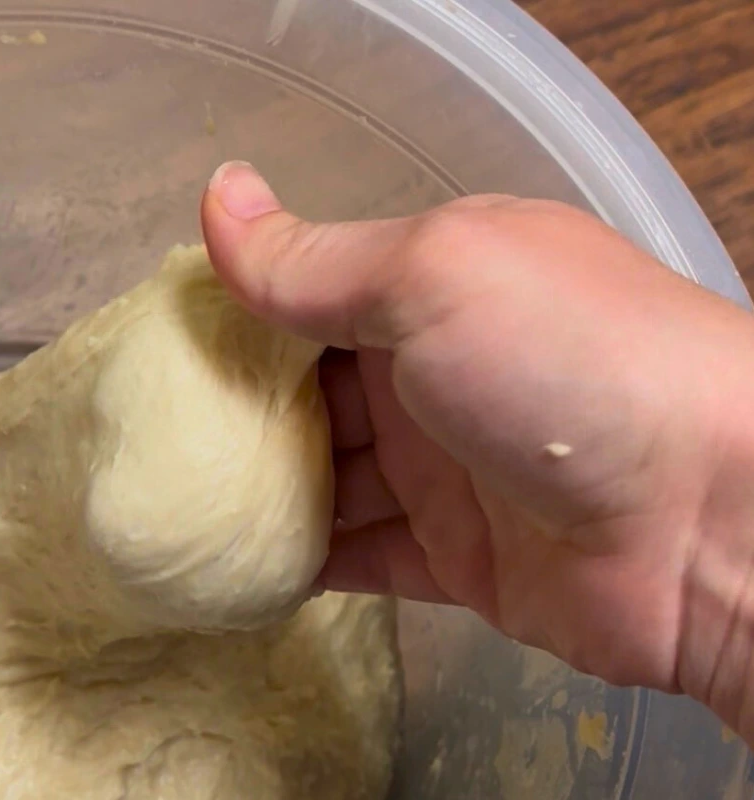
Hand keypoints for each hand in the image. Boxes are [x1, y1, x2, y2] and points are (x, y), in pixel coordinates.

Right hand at [201, 162, 753, 740]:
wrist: (707, 523)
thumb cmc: (573, 368)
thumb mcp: (434, 279)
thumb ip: (316, 262)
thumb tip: (218, 195)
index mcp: (441, 285)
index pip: (313, 292)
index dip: (234, 314)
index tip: (150, 349)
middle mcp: (442, 374)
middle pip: (312, 393)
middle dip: (233, 414)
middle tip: (140, 441)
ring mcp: (449, 473)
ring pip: (329, 480)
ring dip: (257, 494)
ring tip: (163, 510)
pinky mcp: (456, 561)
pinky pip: (359, 557)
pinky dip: (299, 560)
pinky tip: (227, 566)